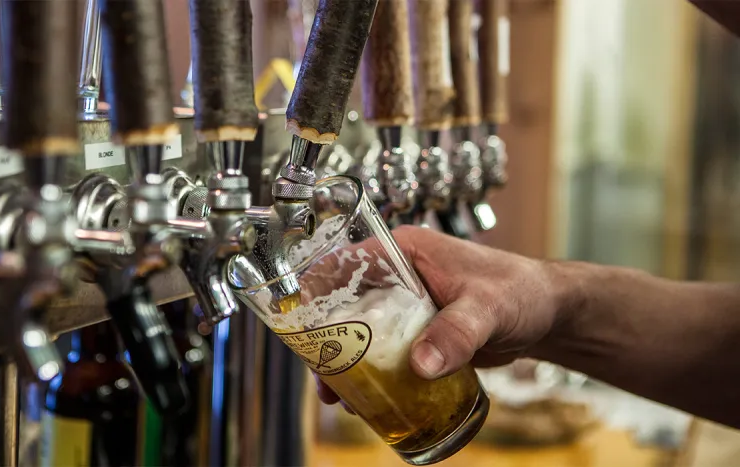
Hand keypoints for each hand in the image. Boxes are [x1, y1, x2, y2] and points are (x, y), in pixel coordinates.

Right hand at [315, 225, 570, 405]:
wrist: (546, 315)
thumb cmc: (522, 291)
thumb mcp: (487, 307)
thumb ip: (457, 332)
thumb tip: (422, 363)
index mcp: (405, 251)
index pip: (345, 261)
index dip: (316, 288)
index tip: (298, 321)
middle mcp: (398, 275)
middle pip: (345, 304)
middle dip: (328, 340)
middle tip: (321, 374)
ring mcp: (405, 305)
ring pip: (361, 332)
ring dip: (348, 363)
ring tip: (340, 397)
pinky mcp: (416, 332)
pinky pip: (384, 352)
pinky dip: (373, 374)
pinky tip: (369, 399)